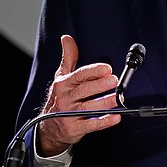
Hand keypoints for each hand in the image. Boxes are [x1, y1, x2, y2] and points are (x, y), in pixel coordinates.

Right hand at [37, 34, 121, 156]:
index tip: (107, 68)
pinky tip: (115, 117)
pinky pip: (91, 125)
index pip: (79, 75)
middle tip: (114, 81)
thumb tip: (66, 38)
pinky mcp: (74, 129)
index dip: (93, 71)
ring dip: (104, 103)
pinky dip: (104, 122)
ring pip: (88, 107)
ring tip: (117, 98)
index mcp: (63, 84)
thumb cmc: (59, 98)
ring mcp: (69, 114)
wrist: (49, 127)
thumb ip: (68, 58)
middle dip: (100, 85)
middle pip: (84, 90)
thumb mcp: (61, 77)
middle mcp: (65, 99)